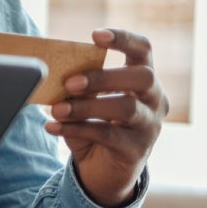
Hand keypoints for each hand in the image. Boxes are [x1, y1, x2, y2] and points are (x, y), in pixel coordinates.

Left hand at [46, 29, 169, 207]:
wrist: (103, 172)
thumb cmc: (94, 126)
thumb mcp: (85, 102)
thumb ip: (78, 86)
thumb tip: (52, 71)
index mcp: (143, 80)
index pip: (143, 50)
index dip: (123, 38)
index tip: (95, 35)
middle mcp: (155, 100)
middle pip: (142, 77)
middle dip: (104, 76)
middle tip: (70, 82)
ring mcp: (150, 126)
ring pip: (126, 107)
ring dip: (86, 106)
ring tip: (56, 109)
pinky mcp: (138, 150)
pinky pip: (108, 135)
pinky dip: (76, 129)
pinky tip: (52, 127)